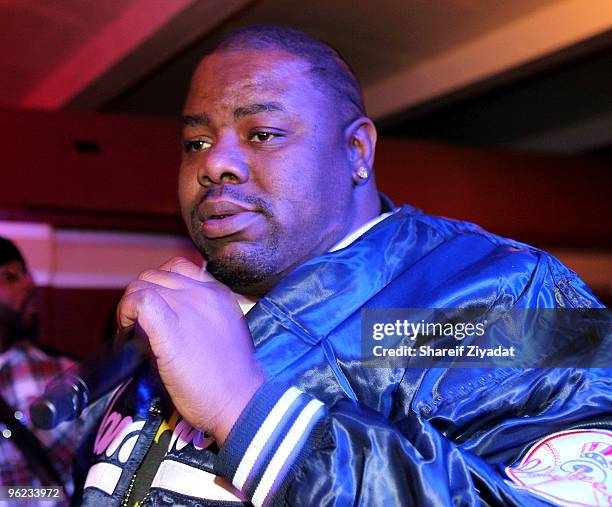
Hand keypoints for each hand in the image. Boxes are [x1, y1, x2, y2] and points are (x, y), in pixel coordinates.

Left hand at [117, 257, 265, 443]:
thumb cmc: (233, 378)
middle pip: (154, 276)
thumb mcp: (226, 330)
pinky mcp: (169, 328)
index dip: (159, 286)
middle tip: (139, 325)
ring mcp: (187, 307)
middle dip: (141, 296)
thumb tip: (169, 316)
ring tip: (134, 331)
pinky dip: (127, 312)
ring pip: (142, 285)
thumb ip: (203, 315)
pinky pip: (139, 301)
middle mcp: (203, 293)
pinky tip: (128, 331)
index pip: (177, 268)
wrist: (240, 401)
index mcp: (218, 293)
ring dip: (131, 306)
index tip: (156, 309)